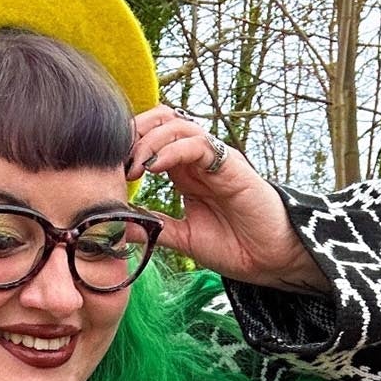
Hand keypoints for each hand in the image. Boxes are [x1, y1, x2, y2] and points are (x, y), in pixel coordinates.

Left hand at [126, 104, 332, 295]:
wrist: (271, 259)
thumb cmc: (235, 247)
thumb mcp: (184, 238)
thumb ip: (156, 227)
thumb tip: (119, 224)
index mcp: (185, 174)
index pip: (151, 142)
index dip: (128, 148)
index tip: (110, 172)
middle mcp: (198, 160)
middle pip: (161, 121)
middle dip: (135, 134)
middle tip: (118, 161)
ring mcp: (214, 159)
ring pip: (177, 124)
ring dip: (150, 140)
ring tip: (135, 167)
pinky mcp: (230, 163)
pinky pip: (197, 143)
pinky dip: (172, 149)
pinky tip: (156, 167)